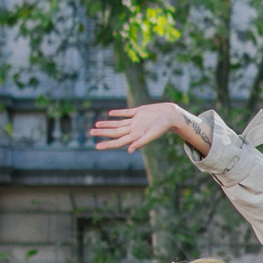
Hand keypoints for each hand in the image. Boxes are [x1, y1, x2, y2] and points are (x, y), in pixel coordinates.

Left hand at [90, 101, 208, 157]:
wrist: (172, 116)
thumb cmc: (164, 127)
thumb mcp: (152, 134)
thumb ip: (141, 142)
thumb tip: (129, 151)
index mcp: (135, 136)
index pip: (118, 142)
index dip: (107, 144)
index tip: (97, 147)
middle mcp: (134, 129)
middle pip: (115, 132)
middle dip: (103, 133)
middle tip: (90, 133)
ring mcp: (136, 121)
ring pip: (118, 124)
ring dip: (108, 124)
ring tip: (96, 125)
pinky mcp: (139, 112)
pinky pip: (126, 113)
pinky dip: (118, 113)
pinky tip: (110, 114)